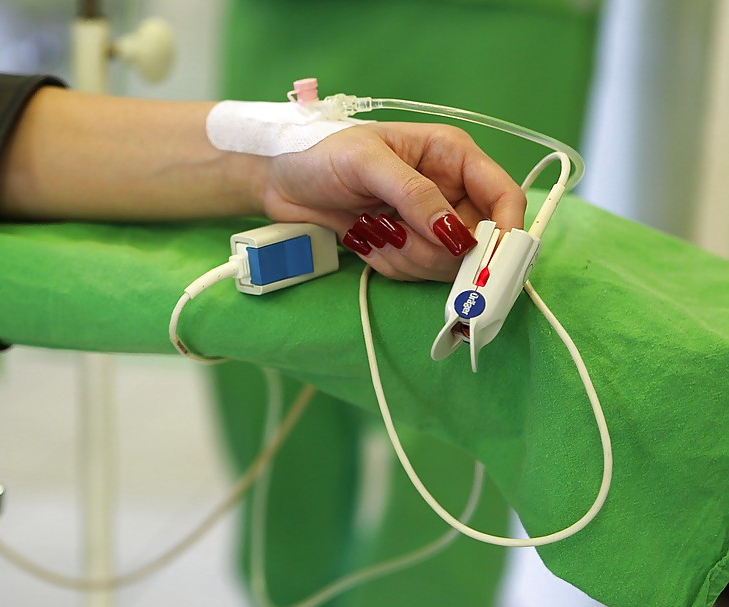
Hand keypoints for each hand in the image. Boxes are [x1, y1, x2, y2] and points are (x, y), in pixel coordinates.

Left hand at [262, 122, 526, 281]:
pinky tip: (366, 240)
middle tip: (393, 233)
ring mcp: (429, 222)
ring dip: (406, 256)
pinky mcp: (408, 245)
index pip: (502, 195)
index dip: (505, 229)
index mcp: (451, 155)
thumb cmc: (321, 155)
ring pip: (445, 263)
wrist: (281, 182)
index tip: (483, 256)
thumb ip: (414, 194)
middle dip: (435, 248)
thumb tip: (456, 232)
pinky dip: (391, 263)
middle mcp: (449, 189)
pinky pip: (418, 272)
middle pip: (476, 240)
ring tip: (372, 229)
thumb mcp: (367, 163)